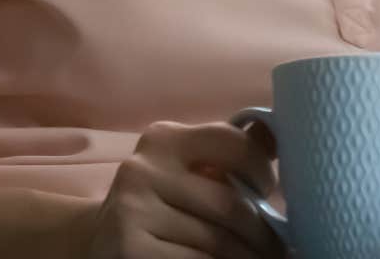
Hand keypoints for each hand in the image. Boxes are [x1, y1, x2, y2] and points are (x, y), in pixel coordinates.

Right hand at [70, 120, 283, 258]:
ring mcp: (132, 210)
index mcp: (165, 139)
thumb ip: (229, 153)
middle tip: (281, 249)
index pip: (234, 144)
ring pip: (216, 243)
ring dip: (247, 258)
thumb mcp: (189, 170)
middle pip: (229, 206)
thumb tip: (279, 132)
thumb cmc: (161, 203)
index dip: (262, 171)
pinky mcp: (128, 248)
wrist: (98, 240)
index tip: (270, 192)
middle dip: (263, 234)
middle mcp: (143, 169)